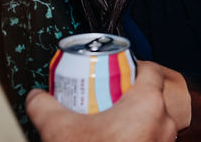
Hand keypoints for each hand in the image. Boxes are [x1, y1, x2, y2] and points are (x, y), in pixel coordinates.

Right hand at [26, 60, 179, 141]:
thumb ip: (44, 107)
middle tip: (106, 96)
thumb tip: (36, 98)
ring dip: (133, 117)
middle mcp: (163, 122)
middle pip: (150, 94)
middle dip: (129, 94)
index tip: (116, 70)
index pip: (149, 69)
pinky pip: (151, 137)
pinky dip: (136, 136)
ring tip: (108, 120)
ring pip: (152, 119)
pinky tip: (114, 139)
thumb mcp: (59, 130)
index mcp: (147, 104)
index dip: (132, 65)